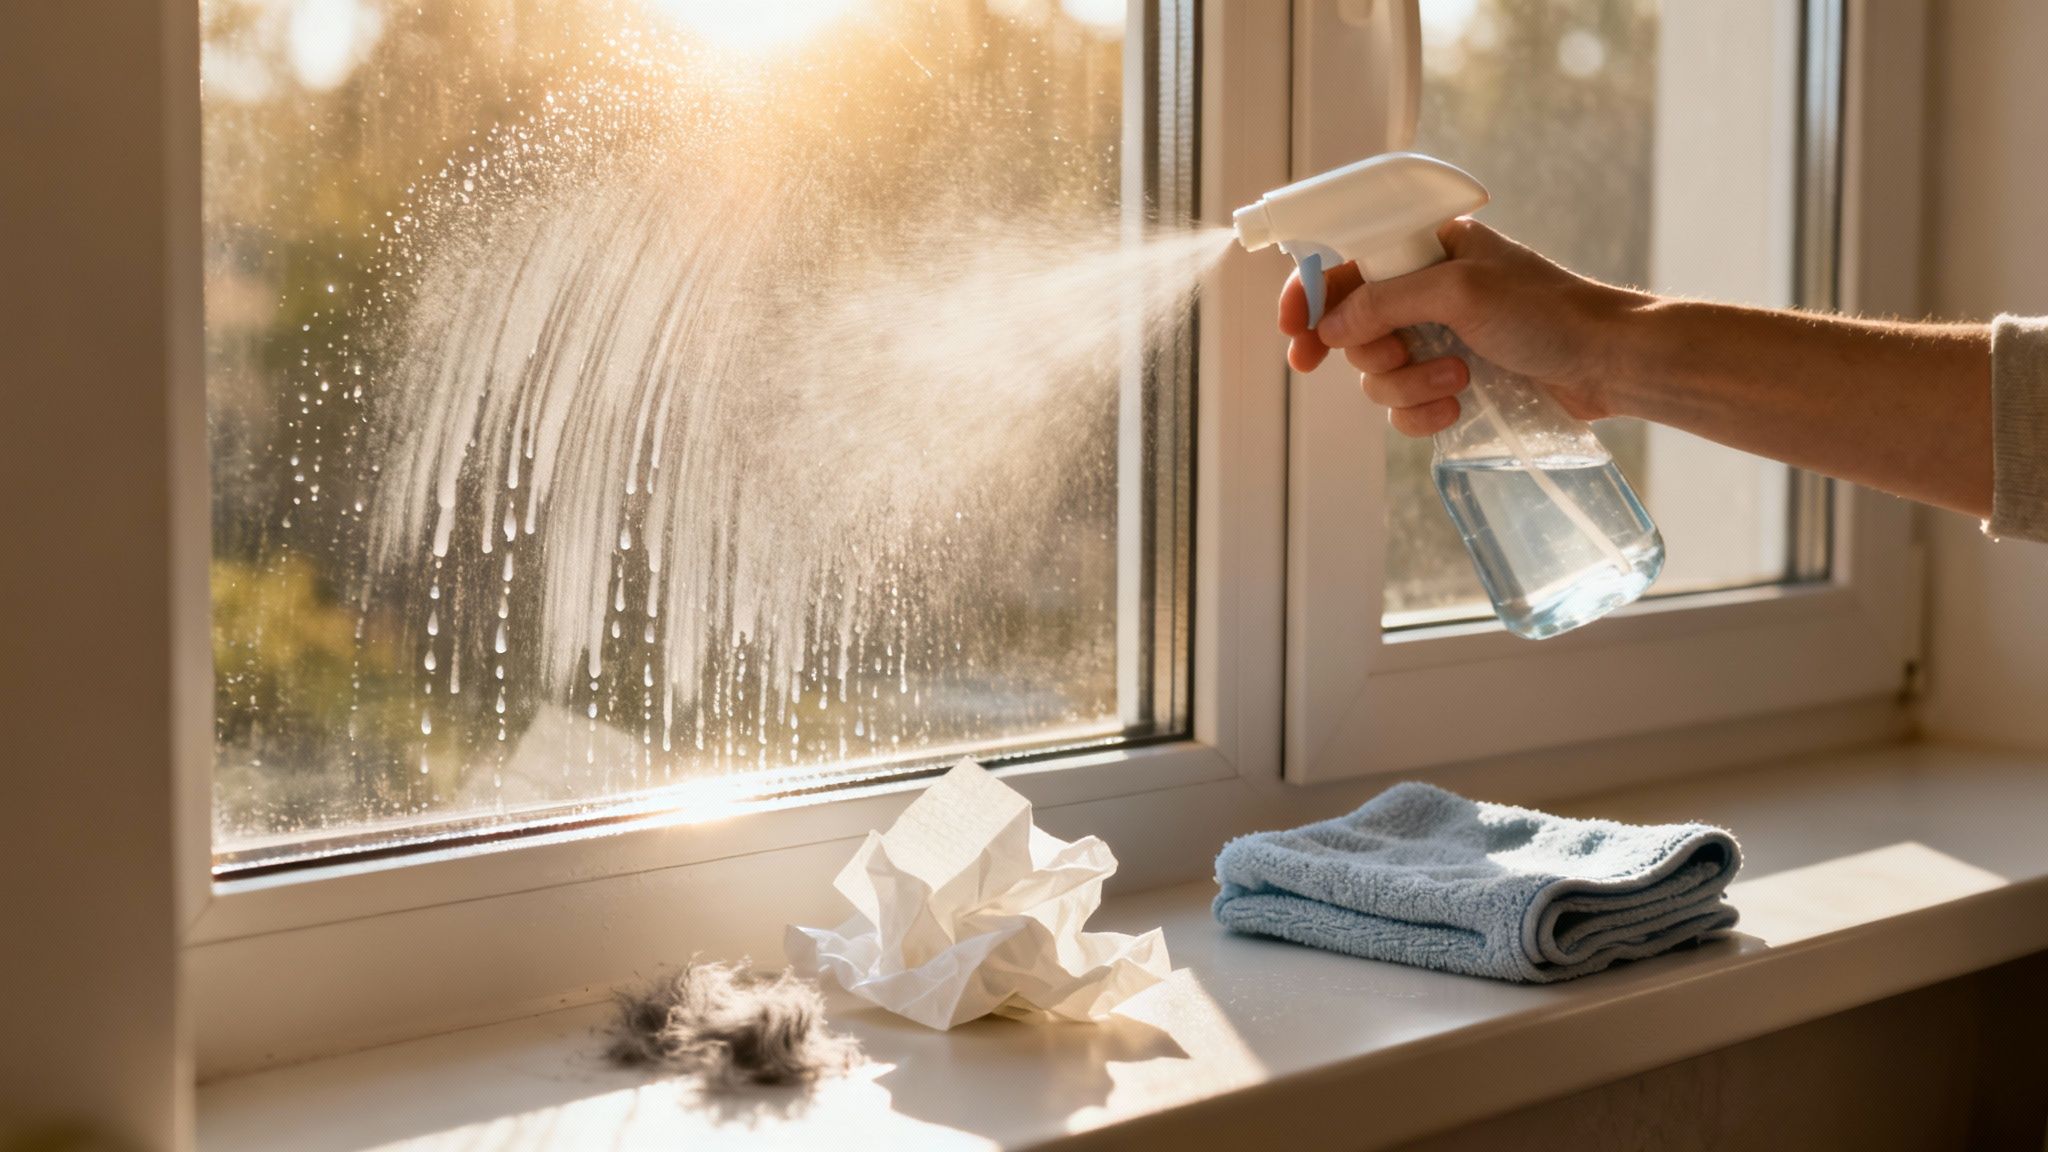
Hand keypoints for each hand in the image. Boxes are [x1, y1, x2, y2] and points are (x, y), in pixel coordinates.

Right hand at [1279, 218, 1645, 436]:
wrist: (1609, 363)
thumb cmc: (1547, 312)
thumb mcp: (1460, 291)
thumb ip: (1386, 301)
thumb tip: (1331, 326)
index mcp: (1425, 248)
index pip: (1344, 264)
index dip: (1311, 297)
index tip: (1297, 335)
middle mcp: (1425, 290)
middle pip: (1352, 329)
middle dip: (1373, 352)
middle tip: (1401, 355)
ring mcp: (1437, 338)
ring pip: (1375, 374)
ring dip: (1408, 385)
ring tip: (1457, 378)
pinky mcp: (1451, 382)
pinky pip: (1403, 408)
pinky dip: (1422, 413)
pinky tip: (1457, 406)